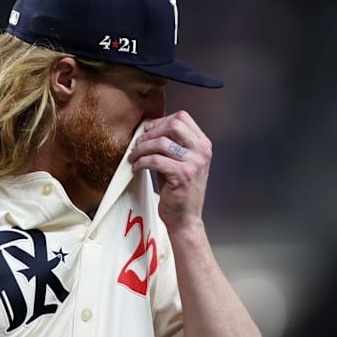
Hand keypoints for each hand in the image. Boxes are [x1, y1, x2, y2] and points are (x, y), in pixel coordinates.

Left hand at [128, 110, 211, 230]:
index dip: (161, 121)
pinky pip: (156, 160)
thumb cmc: (179, 190)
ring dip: (142, 148)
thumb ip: (170, 143)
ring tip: (134, 157)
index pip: (182, 118)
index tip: (147, 131)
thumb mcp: (180, 161)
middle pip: (173, 125)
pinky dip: (142, 162)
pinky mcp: (183, 176)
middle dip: (151, 133)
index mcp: (203, 144)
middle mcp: (202, 151)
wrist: (185, 218)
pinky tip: (137, 167)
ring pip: (162, 142)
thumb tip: (148, 126)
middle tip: (138, 144)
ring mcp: (194, 163)